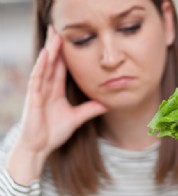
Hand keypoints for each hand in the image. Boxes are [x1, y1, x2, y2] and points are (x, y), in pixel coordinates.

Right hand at [15, 26, 107, 158]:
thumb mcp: (77, 118)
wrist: (40, 147)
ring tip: (54, 35)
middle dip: (56, 46)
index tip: (71, 41)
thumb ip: (91, 109)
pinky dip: (41, 66)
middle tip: (59, 29)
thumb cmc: (54, 132)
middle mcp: (47, 88)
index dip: (66, 54)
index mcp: (56, 91)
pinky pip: (37, 79)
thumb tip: (107, 103)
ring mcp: (39, 92)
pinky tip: (46, 54)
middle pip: (53, 63)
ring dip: (50, 51)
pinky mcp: (34, 98)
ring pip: (45, 67)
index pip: (62, 68)